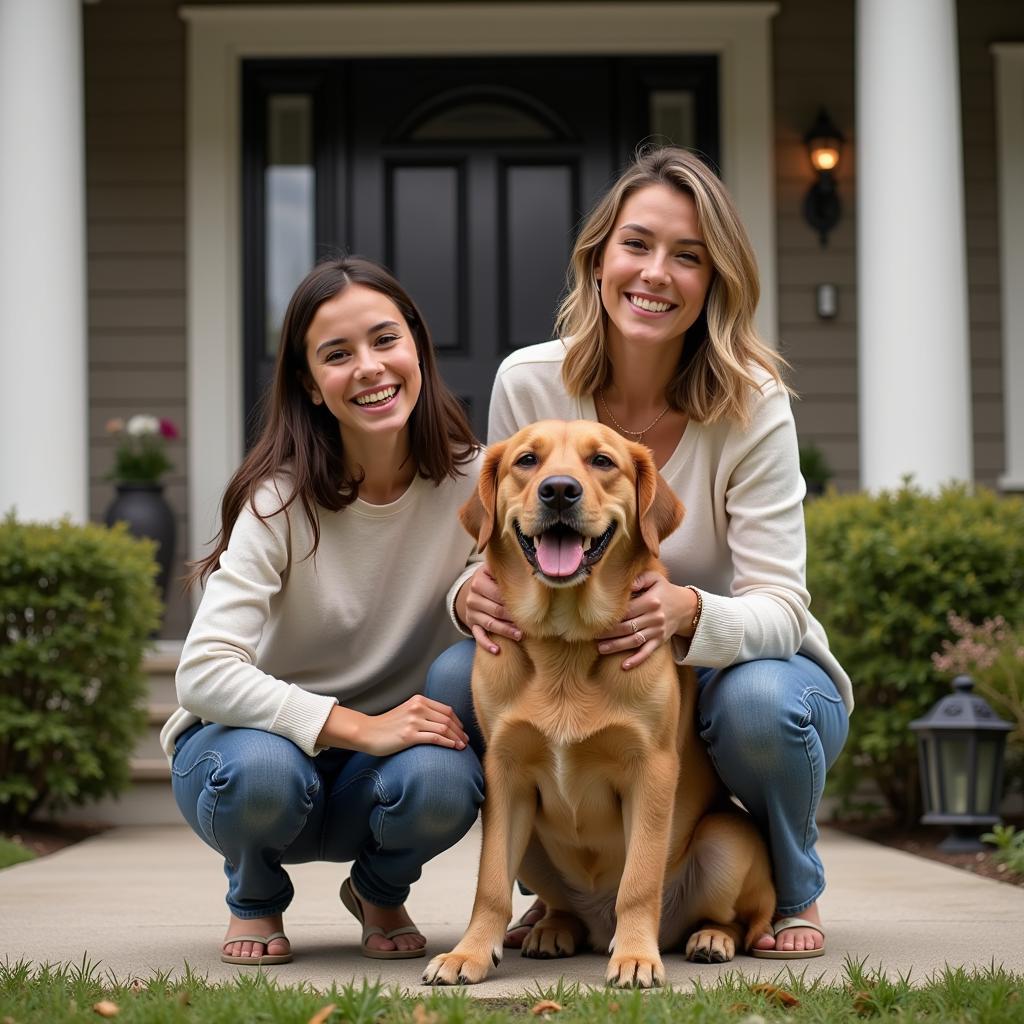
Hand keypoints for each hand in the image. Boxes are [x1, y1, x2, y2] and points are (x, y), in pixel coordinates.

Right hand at [347, 695, 469, 756]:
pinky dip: (448, 743)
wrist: (367, 732)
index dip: (458, 722)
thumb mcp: (407, 711)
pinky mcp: (409, 735)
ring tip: (462, 747)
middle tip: (467, 742)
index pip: (447, 710)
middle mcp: (417, 708)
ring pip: (444, 728)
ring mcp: (413, 721)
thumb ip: (423, 712)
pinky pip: (435, 738)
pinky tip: (453, 748)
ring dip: (457, 738)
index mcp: (419, 700)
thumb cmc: (388, 725)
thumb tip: (443, 722)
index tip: (462, 731)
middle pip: (448, 719)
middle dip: (460, 732)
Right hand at [456, 564, 521, 655]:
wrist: (474, 589)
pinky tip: (497, 650)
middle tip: (528, 623)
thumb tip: (529, 567)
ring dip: (505, 631)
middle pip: (495, 609)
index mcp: (478, 581)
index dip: (513, 600)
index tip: (528, 606)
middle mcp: (472, 597)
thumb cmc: (492, 579)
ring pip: (489, 623)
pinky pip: (478, 636)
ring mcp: (471, 612)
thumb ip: (506, 567)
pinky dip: (486, 644)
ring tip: (520, 635)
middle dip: (512, 617)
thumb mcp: (494, 569)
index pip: (498, 593)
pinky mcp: (471, 624)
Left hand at [596, 571, 694, 669]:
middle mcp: (655, 617)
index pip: (627, 611)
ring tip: (601, 649)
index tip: (596, 620)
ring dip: (617, 646)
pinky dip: (637, 660)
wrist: (685, 606)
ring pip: (635, 641)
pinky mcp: (660, 641)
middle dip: (609, 633)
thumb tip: (626, 584)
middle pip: (628, 627)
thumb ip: (639, 579)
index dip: (612, 617)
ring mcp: (657, 631)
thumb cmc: (664, 590)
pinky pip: (647, 652)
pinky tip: (624, 666)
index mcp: (651, 601)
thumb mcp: (654, 578)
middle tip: (592, 636)